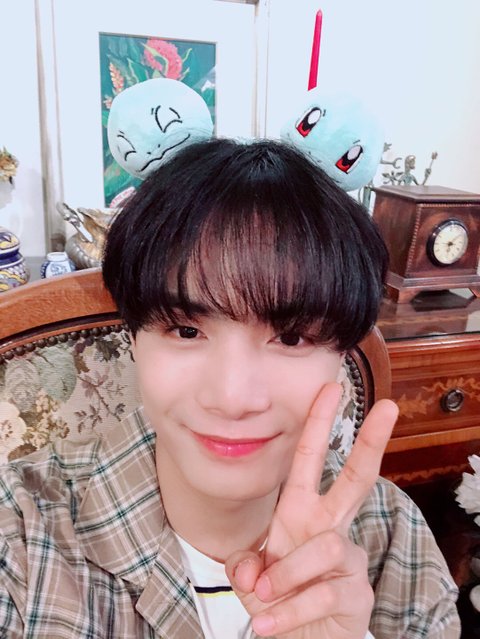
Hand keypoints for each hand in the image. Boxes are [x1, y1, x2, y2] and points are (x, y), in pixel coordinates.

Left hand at [225, 382, 397, 637]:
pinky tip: (268, 625)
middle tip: (389, 408)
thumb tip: (253, 569)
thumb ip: (246, 566)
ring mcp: (348, 558)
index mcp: (301, 512)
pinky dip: (288, 612)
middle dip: (371, 441)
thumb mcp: (252, 579)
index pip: (311, 460)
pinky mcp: (357, 592)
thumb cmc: (281, 600)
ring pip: (324, 547)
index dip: (319, 424)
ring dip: (287, 576)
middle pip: (357, 478)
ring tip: (266, 598)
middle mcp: (328, 526)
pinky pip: (322, 593)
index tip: (331, 389)